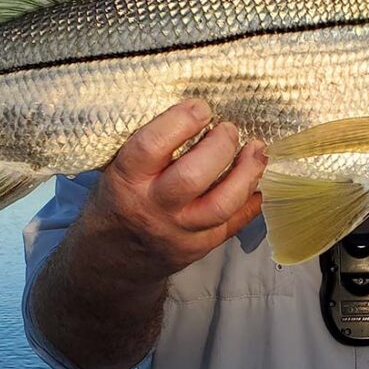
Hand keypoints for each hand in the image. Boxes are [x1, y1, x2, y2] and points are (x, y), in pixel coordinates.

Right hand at [85, 99, 266, 275]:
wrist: (111, 262)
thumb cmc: (117, 202)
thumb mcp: (115, 171)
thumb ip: (147, 146)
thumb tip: (191, 107)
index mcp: (124, 181)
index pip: (151, 147)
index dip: (180, 122)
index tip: (201, 107)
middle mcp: (152, 208)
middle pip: (192, 177)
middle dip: (220, 147)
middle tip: (230, 129)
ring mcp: (178, 233)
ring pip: (221, 205)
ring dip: (246, 173)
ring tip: (257, 150)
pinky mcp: (198, 249)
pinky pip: (232, 225)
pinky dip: (250, 201)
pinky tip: (256, 180)